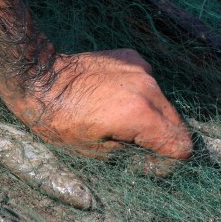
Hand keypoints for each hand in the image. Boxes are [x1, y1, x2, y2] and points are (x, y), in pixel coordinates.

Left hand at [6, 49, 191, 161]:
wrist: (39, 79)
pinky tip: (115, 99)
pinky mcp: (133, 58)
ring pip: (164, 103)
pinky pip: (148, 84)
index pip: (180, 145)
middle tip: (133, 145)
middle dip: (161, 139)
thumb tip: (152, 158)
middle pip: (177, 124)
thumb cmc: (60, 122)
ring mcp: (141, 69)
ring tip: (119, 120)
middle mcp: (147, 87)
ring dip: (151, 116)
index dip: (166, 162)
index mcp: (139, 114)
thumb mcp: (97, 153)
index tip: (145, 163)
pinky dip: (139, 96)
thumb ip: (133, 155)